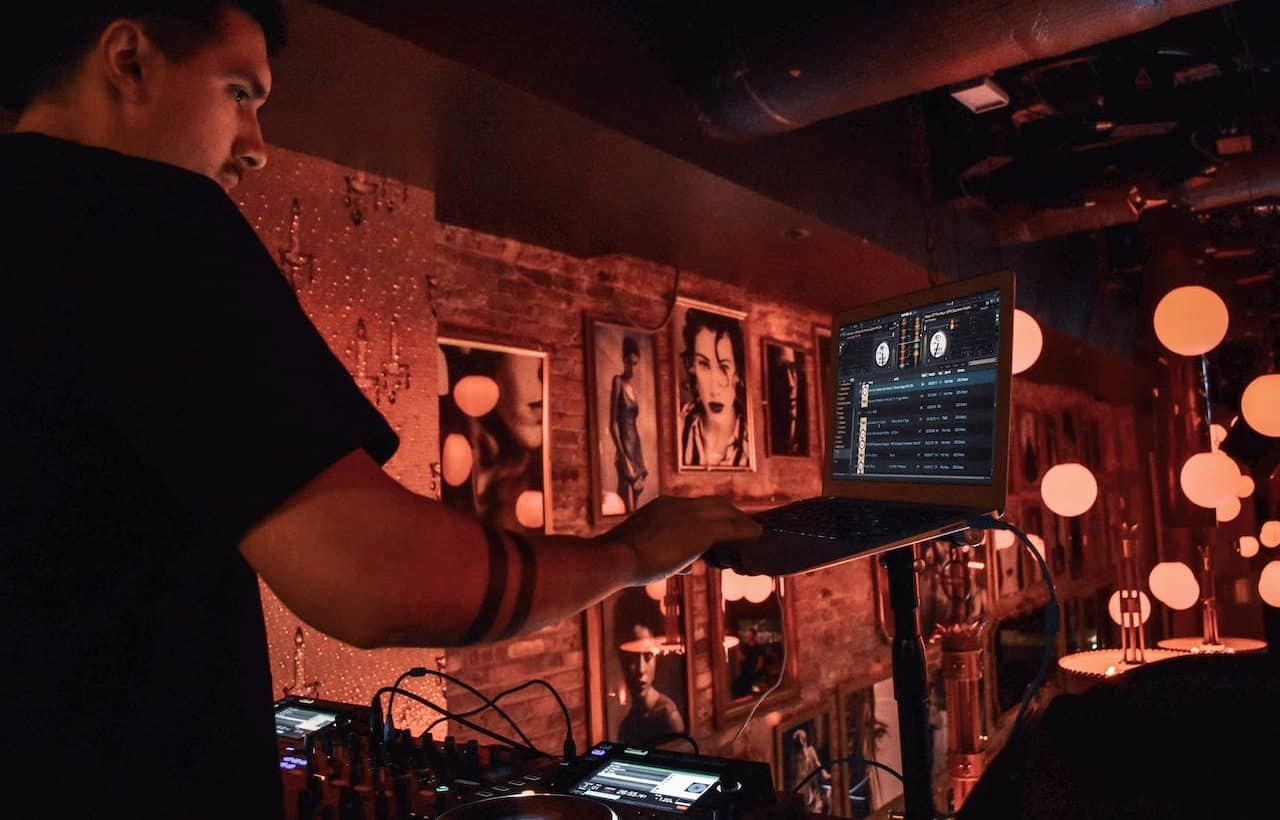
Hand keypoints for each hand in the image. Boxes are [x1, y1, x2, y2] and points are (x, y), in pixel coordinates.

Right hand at [599, 496, 761, 585]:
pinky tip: (759, 535)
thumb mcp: (643, 554)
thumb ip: (666, 557)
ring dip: (741, 520)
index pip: (694, 508)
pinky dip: (747, 530)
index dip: (710, 516)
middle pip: (713, 504)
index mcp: (661, 507)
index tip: (720, 525)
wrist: (616, 558)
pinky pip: (731, 527)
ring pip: (725, 512)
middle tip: (744, 524)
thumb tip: (686, 567)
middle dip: (730, 514)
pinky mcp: (700, 531)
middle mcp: (677, 505)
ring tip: (755, 529)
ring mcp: (689, 516)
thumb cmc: (621, 561)